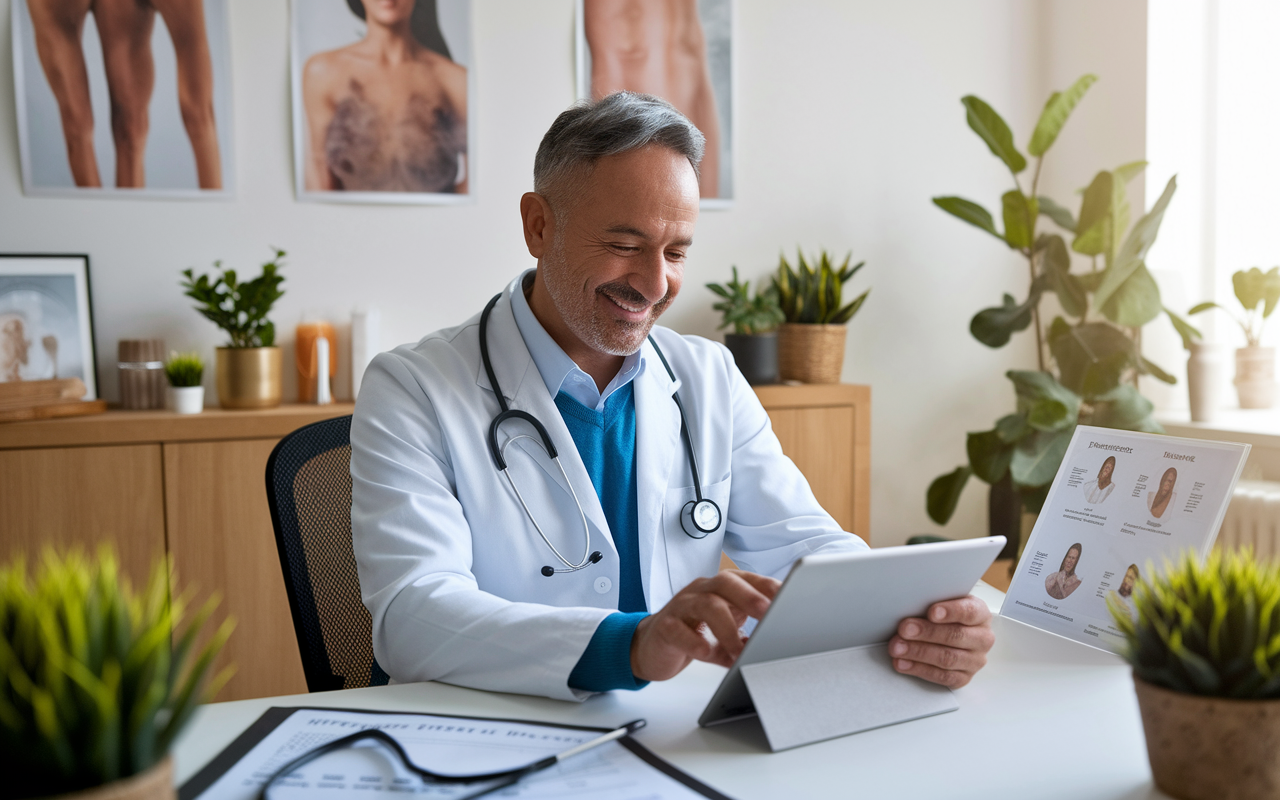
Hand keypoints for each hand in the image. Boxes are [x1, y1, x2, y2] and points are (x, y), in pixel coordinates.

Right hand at [630, 570, 778, 681]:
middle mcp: (702, 590)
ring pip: (705, 604)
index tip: (791, 599)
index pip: (749, 580)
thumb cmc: (695, 634)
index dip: (769, 588)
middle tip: (768, 615)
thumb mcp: (727, 633)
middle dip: (750, 597)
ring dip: (726, 629)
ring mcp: (682, 605)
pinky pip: (678, 628)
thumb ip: (749, 636)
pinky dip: (694, 641)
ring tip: (739, 651)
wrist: (653, 646)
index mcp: (723, 588)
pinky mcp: (664, 625)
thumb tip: (775, 647)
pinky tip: (706, 652)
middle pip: (726, 583)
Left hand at [888, 595, 993, 688]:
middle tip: (904, 629)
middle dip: (927, 632)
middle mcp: (982, 639)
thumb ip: (932, 601)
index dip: (951, 611)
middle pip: (956, 636)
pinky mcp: (963, 678)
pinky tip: (903, 663)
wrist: (950, 632)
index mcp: (980, 614)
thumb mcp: (942, 601)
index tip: (931, 612)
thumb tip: (908, 604)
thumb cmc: (944, 615)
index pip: (970, 612)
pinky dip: (919, 669)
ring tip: (897, 647)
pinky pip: (942, 677)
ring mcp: (975, 661)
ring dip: (918, 652)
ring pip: (948, 658)